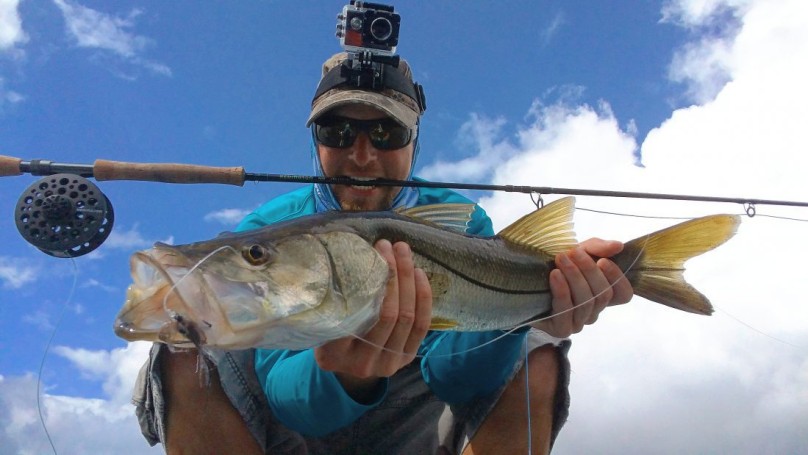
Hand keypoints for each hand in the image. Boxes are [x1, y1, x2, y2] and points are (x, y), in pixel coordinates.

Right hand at [314, 240, 431, 401]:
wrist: (346, 366)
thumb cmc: (330, 333)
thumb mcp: (321, 322)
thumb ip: (332, 302)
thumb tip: (349, 254)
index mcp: (335, 354)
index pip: (356, 317)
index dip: (371, 281)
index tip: (372, 251)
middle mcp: (364, 363)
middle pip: (389, 315)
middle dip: (394, 275)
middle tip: (390, 246)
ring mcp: (389, 363)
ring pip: (408, 318)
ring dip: (409, 281)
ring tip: (404, 253)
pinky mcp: (407, 358)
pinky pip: (422, 326)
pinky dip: (423, 297)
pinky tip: (419, 274)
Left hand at [533, 238, 632, 337]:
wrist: (522, 279)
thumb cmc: (556, 265)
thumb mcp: (579, 251)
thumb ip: (599, 248)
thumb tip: (619, 246)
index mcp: (602, 295)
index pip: (624, 295)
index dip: (617, 278)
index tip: (602, 260)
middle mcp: (593, 311)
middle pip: (603, 295)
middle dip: (589, 270)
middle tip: (573, 252)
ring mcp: (578, 323)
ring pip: (586, 302)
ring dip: (574, 277)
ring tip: (561, 259)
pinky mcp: (561, 329)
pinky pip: (566, 311)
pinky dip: (562, 291)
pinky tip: (555, 275)